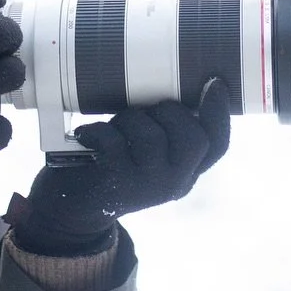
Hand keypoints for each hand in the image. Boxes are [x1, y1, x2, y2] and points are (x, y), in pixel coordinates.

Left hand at [9, 78, 231, 255]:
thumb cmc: (108, 166)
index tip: (214, 82)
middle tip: (144, 111)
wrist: (71, 210)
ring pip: (151, 135)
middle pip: (194, 138)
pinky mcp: (117, 186)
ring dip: (129, 118)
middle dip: (169, 111)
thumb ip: (162, 130)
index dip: (220, 113)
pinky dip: (97, 131)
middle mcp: (174, 183)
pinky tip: (86, 135)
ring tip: (113, 126)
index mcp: (186, 171)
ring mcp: (147, 187)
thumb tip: (166, 80)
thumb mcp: (144, 154)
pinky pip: (114, 143)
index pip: (218, 144)